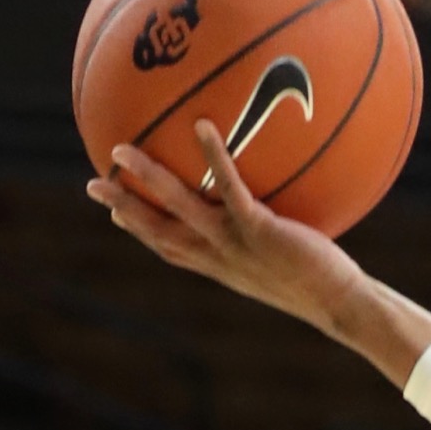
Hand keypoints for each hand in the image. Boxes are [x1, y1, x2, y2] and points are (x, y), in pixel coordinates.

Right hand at [95, 126, 379, 334]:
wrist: (338, 303)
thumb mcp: (282, 261)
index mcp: (218, 265)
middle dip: (123, 206)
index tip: (114, 212)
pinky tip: (202, 126)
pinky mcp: (258, 230)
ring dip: (148, 178)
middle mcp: (217, 255)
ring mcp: (234, 243)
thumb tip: (270, 214)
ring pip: (179, 207)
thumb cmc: (316, 280)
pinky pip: (230, 188)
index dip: (138, 231)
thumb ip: (266, 239)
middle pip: (158, 230)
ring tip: (122, 149)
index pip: (169, 248)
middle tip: (92, 182)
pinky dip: (214, 158)